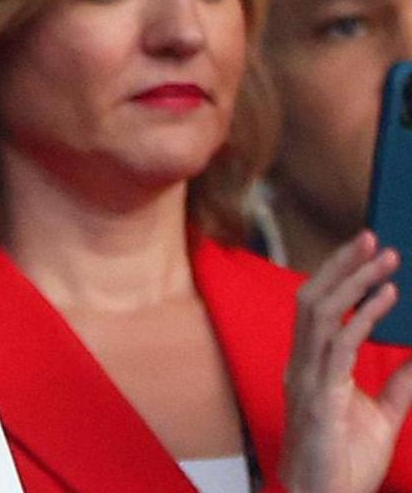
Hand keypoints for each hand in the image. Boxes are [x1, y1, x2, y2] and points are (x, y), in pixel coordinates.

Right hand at [281, 232, 411, 492]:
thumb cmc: (345, 462)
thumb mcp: (383, 417)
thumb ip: (398, 385)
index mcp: (312, 366)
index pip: (318, 308)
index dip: (340, 276)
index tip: (369, 251)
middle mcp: (302, 364)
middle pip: (312, 297)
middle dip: (342, 265)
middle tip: (374, 237)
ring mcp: (306, 377)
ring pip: (319, 311)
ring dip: (352, 280)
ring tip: (385, 259)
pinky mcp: (319, 395)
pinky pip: (337, 345)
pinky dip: (361, 315)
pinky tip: (387, 299)